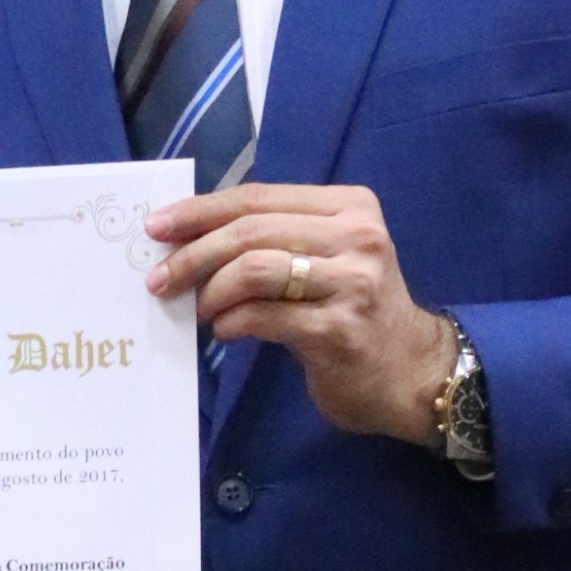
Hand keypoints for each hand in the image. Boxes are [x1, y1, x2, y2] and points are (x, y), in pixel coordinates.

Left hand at [147, 182, 453, 443]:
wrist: (413, 373)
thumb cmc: (357, 313)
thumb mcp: (328, 259)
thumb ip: (278, 240)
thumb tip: (194, 239)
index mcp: (350, 206)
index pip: (259, 197)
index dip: (201, 210)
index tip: (157, 226)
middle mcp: (356, 237)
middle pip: (252, 230)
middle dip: (194, 253)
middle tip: (159, 277)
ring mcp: (351, 282)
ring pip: (256, 268)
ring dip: (212, 290)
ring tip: (199, 309)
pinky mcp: (338, 329)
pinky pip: (265, 316)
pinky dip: (232, 322)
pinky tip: (224, 331)